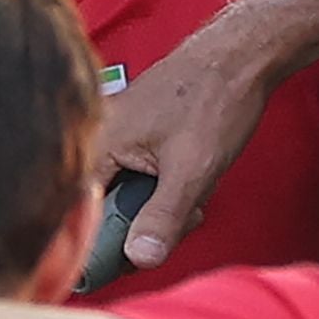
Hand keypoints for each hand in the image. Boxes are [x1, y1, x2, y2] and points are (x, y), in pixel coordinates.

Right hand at [94, 40, 249, 270]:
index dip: (105, 243)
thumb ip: (163, 217)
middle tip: (186, 214)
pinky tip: (194, 174)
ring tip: (197, 186)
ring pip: (130, 194)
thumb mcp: (192, 170)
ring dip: (165, 204)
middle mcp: (97, 138)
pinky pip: (143, 176)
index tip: (134, 259)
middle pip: (105, 207)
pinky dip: (170, 185)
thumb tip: (140, 261)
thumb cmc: (214, 102)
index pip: (78, 213)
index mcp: (96, 143)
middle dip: (148, 221)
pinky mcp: (138, 135)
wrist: (239, 58)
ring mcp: (118, 135)